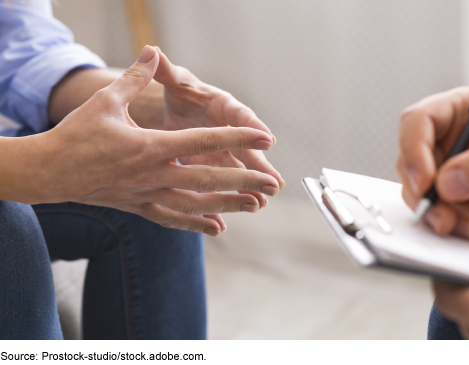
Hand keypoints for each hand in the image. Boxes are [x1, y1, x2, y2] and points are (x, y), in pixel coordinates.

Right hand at [26, 46, 279, 235]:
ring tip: (256, 206)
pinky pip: (174, 219)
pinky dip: (197, 224)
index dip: (237, 138)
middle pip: (208, 179)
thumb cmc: (77, 134)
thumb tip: (152, 51)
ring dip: (228, 205)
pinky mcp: (140, 208)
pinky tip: (218, 228)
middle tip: (272, 184)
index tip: (265, 138)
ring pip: (196, 204)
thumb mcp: (106, 102)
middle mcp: (155, 175)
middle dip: (244, 181)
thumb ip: (135, 77)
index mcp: (151, 146)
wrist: (49, 171)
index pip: (204, 141)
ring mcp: (148, 195)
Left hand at [150, 47, 284, 207]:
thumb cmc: (180, 92)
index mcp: (222, 105)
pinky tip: (234, 213)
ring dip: (250, 186)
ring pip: (239, 170)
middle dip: (260, 167)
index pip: (241, 115)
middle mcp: (229, 129)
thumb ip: (165, 71)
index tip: (268, 139)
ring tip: (261, 202)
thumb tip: (153, 52)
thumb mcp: (173, 81)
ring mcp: (224, 150)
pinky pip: (224, 183)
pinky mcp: (214, 165)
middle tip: (275, 182)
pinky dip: (228, 197)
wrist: (176, 110)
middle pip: (247, 149)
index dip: (254, 127)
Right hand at [396, 87, 468, 237]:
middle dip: (424, 192)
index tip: (425, 182)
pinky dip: (446, 222)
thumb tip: (448, 181)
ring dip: (436, 212)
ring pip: (416, 189)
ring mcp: (445, 168)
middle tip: (444, 216)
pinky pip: (431, 209)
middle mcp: (446, 137)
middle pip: (409, 160)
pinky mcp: (448, 196)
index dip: (413, 150)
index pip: (417, 121)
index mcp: (461, 110)